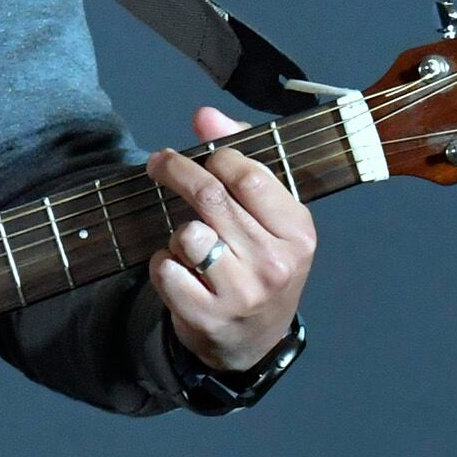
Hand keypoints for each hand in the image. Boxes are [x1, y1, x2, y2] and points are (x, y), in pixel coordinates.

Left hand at [148, 106, 316, 372]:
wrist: (252, 341)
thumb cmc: (259, 266)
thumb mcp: (268, 217)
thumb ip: (241, 159)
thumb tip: (206, 115)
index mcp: (298, 233)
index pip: (249, 175)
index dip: (214, 157)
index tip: (195, 155)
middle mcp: (275, 263)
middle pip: (210, 197)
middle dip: (175, 170)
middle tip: (158, 163)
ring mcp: (242, 293)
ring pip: (186, 234)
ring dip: (177, 232)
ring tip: (190, 244)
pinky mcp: (206, 315)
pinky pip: (164, 269)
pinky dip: (162, 264)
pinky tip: (180, 272)